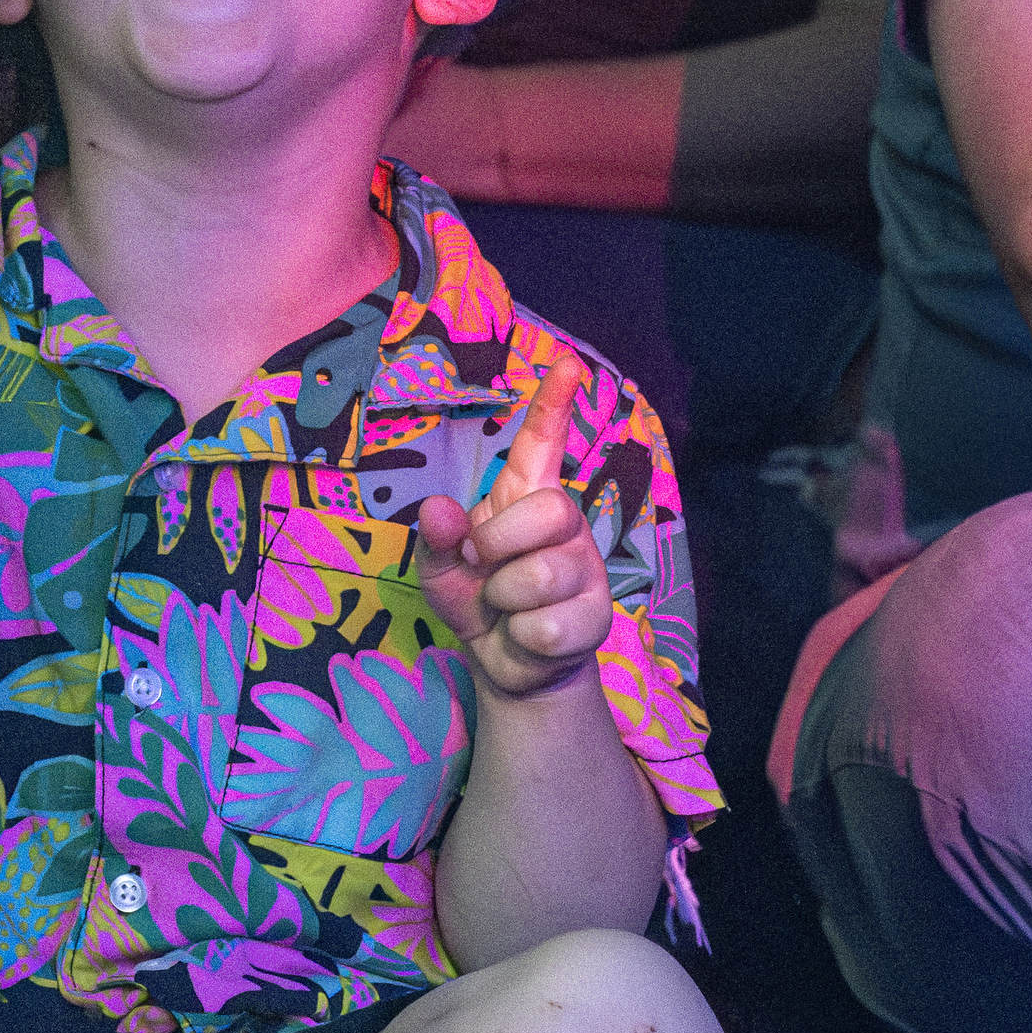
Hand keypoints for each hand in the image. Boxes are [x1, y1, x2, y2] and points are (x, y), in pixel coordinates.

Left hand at [410, 350, 606, 699]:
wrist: (508, 668)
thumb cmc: (478, 603)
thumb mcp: (441, 570)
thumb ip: (436, 540)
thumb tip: (437, 509)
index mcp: (525, 500)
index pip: (543, 444)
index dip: (553, 405)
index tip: (566, 364)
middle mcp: (565, 525)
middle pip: (549, 511)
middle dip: (500, 544)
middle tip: (483, 569)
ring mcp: (586, 569)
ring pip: (543, 575)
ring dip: (505, 600)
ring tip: (506, 609)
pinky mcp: (595, 616)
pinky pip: (547, 625)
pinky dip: (520, 639)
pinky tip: (527, 638)